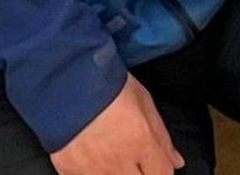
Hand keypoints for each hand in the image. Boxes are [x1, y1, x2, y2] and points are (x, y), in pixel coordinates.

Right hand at [48, 74, 183, 174]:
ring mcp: (93, 168)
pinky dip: (92, 174)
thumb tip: (175, 161)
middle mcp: (119, 160)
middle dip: (140, 173)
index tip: (155, 165)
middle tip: (132, 160)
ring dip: (116, 173)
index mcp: (141, 141)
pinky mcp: (70, 169)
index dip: (161, 171)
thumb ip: (161, 136)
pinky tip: (92, 163)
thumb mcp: (142, 100)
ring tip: (110, 157)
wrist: (64, 75)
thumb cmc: (104, 81)